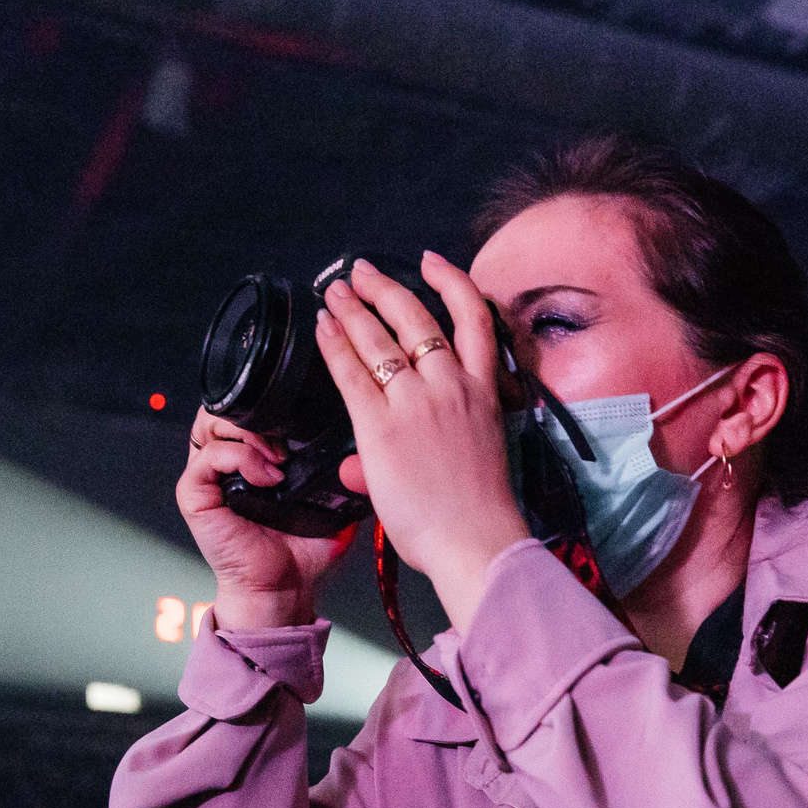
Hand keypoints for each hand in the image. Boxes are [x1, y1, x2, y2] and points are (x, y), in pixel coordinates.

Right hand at [176, 411, 357, 632]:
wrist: (285, 588)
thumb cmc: (303, 549)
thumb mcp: (330, 496)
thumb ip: (337, 464)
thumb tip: (360, 439)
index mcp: (248, 456)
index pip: (244, 407)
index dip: (269, 404)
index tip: (301, 422)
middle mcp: (223, 462)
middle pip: (221, 407)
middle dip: (255, 412)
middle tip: (286, 440)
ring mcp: (206, 477)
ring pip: (208, 423)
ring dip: (247, 432)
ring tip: (278, 458)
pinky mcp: (194, 495)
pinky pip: (207, 458)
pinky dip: (239, 458)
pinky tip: (267, 478)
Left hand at [309, 254, 529, 631]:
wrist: (477, 542)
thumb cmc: (479, 514)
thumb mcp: (473, 458)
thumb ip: (433, 439)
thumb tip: (366, 461)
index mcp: (484, 393)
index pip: (474, 319)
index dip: (452, 282)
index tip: (432, 265)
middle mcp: (453, 387)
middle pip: (419, 317)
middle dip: (385, 288)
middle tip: (361, 273)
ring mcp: (417, 403)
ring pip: (381, 337)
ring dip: (354, 308)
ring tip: (334, 292)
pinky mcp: (383, 427)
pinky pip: (352, 373)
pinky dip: (335, 345)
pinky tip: (323, 329)